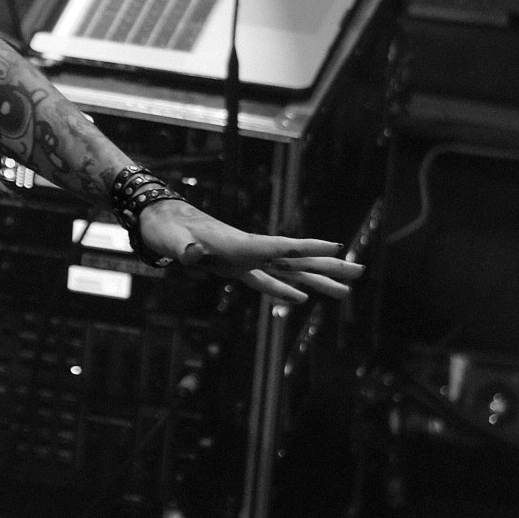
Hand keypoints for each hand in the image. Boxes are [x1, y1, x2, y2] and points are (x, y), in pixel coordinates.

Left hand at [137, 198, 362, 306]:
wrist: (158, 218)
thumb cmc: (164, 227)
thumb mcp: (171, 238)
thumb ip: (183, 248)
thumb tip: (192, 255)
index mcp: (239, 244)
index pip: (280, 247)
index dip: (307, 249)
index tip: (338, 249)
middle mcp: (249, 250)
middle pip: (296, 260)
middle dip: (328, 267)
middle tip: (361, 271)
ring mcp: (244, 259)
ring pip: (288, 272)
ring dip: (315, 282)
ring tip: (344, 292)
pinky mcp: (234, 267)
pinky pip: (265, 281)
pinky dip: (283, 290)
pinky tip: (299, 299)